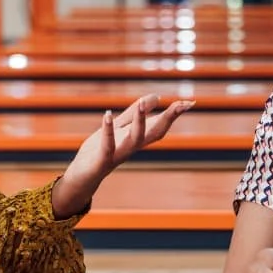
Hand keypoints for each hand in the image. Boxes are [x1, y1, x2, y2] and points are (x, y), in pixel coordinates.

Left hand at [52, 95, 193, 217]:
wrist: (82, 175)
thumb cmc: (100, 151)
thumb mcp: (119, 127)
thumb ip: (135, 112)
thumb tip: (157, 96)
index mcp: (137, 138)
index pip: (160, 125)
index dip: (174, 115)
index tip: (190, 103)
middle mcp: (132, 147)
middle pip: (155, 133)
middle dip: (168, 119)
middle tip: (180, 104)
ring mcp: (118, 154)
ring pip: (135, 139)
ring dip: (140, 122)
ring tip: (143, 104)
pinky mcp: (102, 160)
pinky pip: (107, 145)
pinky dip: (108, 131)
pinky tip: (107, 114)